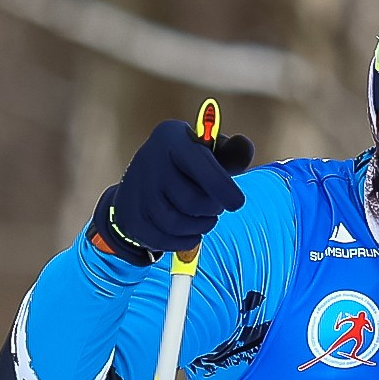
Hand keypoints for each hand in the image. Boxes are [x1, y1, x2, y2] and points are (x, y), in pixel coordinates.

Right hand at [94, 119, 254, 261]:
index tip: (237, 202)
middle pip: (192, 201)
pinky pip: (164, 240)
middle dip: (212, 210)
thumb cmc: (185, 165)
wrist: (141, 180)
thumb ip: (230, 153)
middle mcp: (150, 160)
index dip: (224, 189)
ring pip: (177, 224)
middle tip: (214, 207)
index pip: (202, 166)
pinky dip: (185, 241)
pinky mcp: (132, 217)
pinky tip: (191, 232)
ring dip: (200, 227)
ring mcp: (138, 190)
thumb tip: (246, 147)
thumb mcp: (206, 152)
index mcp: (172, 138)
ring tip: (203, 219)